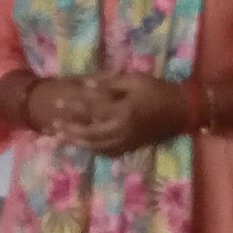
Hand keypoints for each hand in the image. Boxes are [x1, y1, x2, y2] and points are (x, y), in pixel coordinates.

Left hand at [55, 72, 192, 154]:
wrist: (179, 110)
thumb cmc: (157, 90)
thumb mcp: (134, 80)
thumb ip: (109, 83)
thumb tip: (85, 85)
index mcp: (124, 111)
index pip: (93, 109)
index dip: (73, 106)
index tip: (58, 102)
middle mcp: (123, 130)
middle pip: (90, 132)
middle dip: (70, 128)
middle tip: (53, 123)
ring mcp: (126, 142)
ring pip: (95, 145)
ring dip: (76, 141)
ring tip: (60, 136)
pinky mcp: (130, 148)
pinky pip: (106, 152)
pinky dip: (92, 149)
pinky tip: (81, 144)